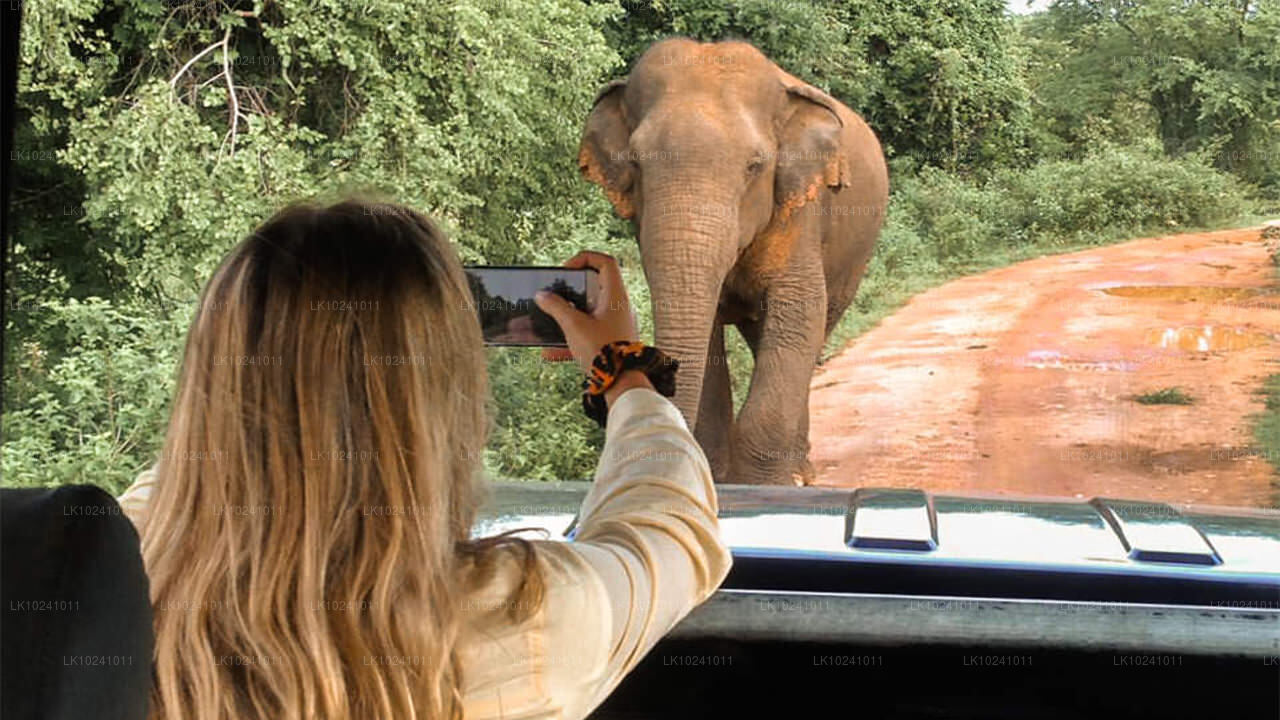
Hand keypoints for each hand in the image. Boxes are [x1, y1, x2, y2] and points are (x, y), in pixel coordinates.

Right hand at [533, 251, 638, 373]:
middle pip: (595, 287)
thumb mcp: (574, 326)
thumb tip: (542, 295)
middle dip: (570, 291)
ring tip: (547, 323)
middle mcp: (619, 307)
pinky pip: (588, 334)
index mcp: (616, 296)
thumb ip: (556, 308)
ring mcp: (616, 325)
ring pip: (589, 313)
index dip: (585, 259)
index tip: (566, 271)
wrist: (622, 385)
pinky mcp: (611, 342)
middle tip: (555, 295)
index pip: (606, 262)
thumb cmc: (603, 352)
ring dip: (567, 317)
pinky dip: (570, 339)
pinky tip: (549, 352)